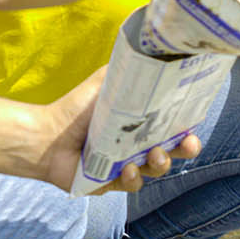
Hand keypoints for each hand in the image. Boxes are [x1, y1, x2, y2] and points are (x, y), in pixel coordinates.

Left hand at [37, 67, 200, 191]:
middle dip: (187, 149)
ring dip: (161, 163)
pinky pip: (133, 185)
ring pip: (157, 170)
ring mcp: (127, 166)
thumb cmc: (75, 109)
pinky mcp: (112, 184)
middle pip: (175, 151)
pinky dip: (133, 178)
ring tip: (154, 155)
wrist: (45, 134)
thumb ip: (128, 72)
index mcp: (142, 124)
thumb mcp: (105, 84)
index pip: (174, 127)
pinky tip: (126, 169)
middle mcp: (138, 146)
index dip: (188, 128)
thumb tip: (152, 53)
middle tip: (188, 143)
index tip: (194, 126)